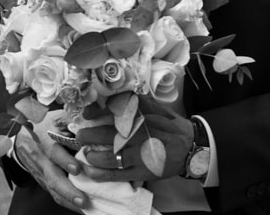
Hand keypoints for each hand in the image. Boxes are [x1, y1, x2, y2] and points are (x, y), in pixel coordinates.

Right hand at [14, 110, 89, 212]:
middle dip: (68, 191)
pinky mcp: (42, 181)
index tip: (77, 169)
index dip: (64, 160)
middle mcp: (40, 158)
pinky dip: (67, 202)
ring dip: (69, 200)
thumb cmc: (43, 122)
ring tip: (85, 208)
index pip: (53, 151)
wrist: (17, 135)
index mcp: (43, 139)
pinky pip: (54, 194)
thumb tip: (93, 115)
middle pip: (52, 177)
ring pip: (53, 189)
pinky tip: (81, 208)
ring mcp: (40, 172)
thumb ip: (71, 117)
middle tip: (84, 200)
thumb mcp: (55, 115)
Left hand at [75, 98, 193, 182]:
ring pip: (109, 156)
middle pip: (107, 134)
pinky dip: (101, 173)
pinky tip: (91, 171)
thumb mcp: (155, 107)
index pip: (113, 111)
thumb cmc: (168, 125)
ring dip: (93, 155)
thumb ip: (136, 101)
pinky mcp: (141, 171)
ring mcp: (140, 154)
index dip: (96, 111)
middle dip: (89, 135)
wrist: (189, 145)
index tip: (87, 114)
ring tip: (86, 153)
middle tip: (80, 135)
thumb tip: (113, 95)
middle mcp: (139, 134)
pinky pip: (117, 174)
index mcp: (141, 116)